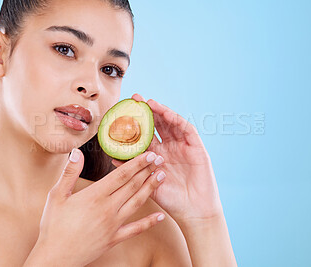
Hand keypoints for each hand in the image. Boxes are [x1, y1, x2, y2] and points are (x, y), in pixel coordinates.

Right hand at [27, 148, 165, 265]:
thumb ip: (69, 173)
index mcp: (95, 196)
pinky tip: (161, 216)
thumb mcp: (56, 196)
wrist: (55, 257)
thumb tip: (76, 152)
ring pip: (137, 202)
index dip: (137, 163)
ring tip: (162, 177)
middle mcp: (108, 209)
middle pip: (132, 185)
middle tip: (160, 159)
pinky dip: (149, 222)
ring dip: (151, 188)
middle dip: (147, 171)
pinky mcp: (115, 238)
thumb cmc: (53, 226)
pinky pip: (136, 229)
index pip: (121, 175)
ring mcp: (113, 224)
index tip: (148, 154)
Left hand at [112, 94, 223, 224]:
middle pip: (158, 125)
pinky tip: (166, 113)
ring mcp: (183, 147)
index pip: (145, 135)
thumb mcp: (147, 183)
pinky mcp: (197, 148)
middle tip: (134, 99)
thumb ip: (132, 169)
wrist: (193, 212)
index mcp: (157, 156)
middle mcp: (170, 148)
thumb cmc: (171, 201)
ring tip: (149, 102)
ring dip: (161, 112)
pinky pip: (187, 130)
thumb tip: (113, 157)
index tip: (122, 112)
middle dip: (147, 111)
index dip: (136, 123)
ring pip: (172, 124)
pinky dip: (177, 120)